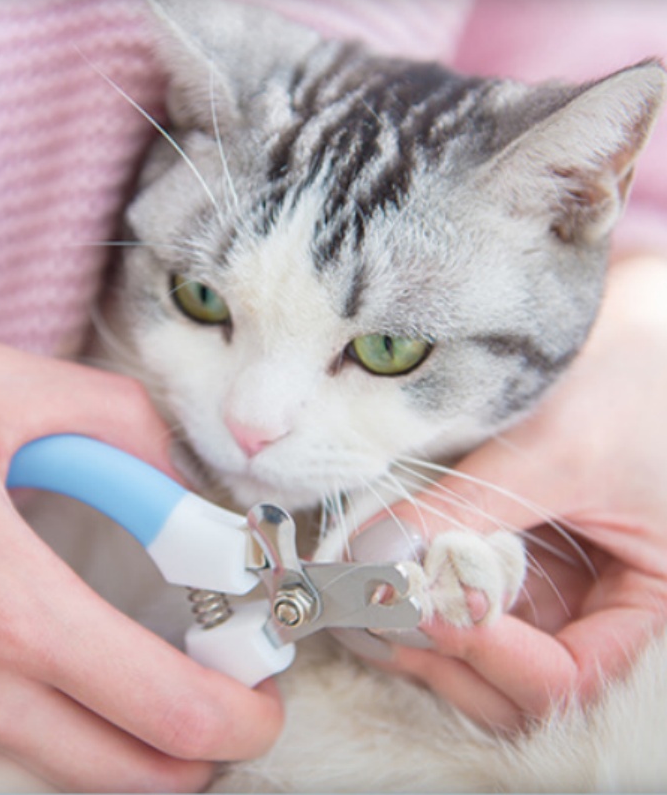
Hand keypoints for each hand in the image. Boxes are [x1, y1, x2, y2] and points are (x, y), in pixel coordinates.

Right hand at [0, 341, 281, 790]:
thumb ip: (116, 420)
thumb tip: (177, 481)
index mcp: (7, 603)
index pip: (164, 708)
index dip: (238, 714)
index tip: (262, 692)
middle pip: (132, 773)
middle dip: (204, 745)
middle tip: (226, 695)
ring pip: (75, 779)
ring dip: (140, 748)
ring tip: (162, 687)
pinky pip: (12, 764)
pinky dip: (72, 740)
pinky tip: (82, 687)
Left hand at [359, 254, 666, 730]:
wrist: (632, 316)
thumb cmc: (635, 374)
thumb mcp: (557, 450)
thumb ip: (467, 509)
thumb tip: (373, 559)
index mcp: (635, 595)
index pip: (563, 674)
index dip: (492, 654)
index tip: (427, 606)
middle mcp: (584, 597)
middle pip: (508, 679)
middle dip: (441, 656)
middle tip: (374, 614)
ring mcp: (537, 570)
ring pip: (472, 645)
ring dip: (414, 634)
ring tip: (361, 599)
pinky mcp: (497, 538)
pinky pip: (449, 588)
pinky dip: (408, 590)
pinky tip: (370, 568)